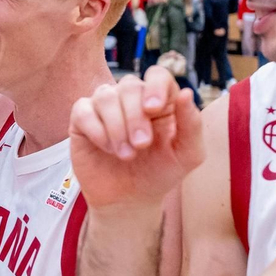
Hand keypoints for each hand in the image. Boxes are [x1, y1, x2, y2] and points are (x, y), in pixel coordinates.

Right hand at [68, 68, 202, 209]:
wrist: (129, 200)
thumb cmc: (159, 174)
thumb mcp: (186, 155)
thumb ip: (192, 124)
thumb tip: (187, 93)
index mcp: (160, 100)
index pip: (157, 75)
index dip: (155, 87)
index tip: (153, 109)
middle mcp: (131, 99)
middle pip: (130, 86)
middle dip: (135, 118)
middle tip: (141, 146)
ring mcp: (106, 107)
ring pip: (106, 96)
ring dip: (117, 128)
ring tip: (125, 154)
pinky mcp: (83, 120)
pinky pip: (83, 110)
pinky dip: (96, 130)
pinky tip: (106, 148)